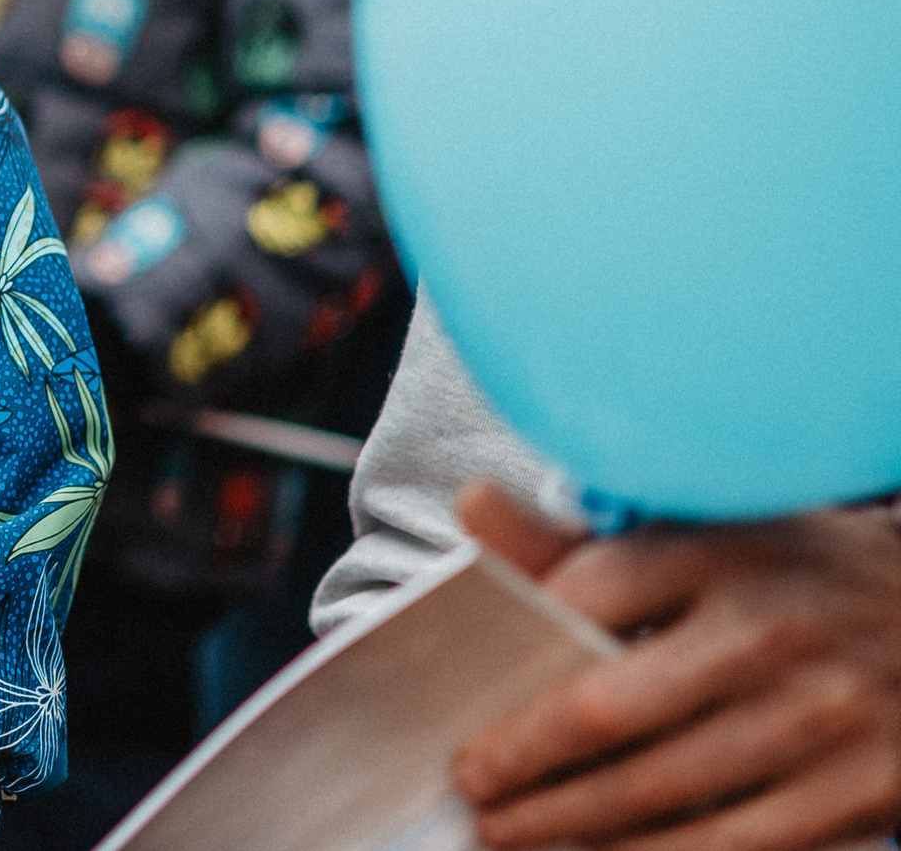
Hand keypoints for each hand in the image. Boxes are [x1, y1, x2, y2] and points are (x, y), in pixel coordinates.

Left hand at [455, 480, 900, 850]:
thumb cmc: (788, 579)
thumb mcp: (702, 534)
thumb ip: (582, 538)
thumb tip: (473, 505)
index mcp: (721, 549)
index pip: (587, 590)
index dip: (513, 641)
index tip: (463, 689)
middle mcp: (771, 628)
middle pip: (607, 707)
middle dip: (521, 757)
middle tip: (471, 782)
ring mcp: (821, 714)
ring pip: (661, 789)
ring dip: (568, 822)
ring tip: (511, 831)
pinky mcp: (864, 789)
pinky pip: (735, 844)